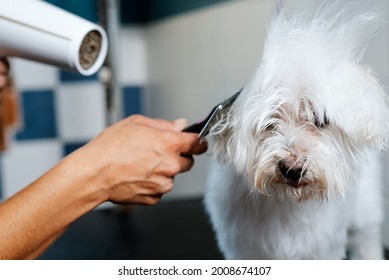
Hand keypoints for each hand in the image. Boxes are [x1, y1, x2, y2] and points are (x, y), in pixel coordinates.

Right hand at [78, 115, 206, 204]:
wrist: (93, 174)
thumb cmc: (110, 147)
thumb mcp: (136, 123)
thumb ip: (163, 125)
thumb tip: (179, 125)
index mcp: (169, 144)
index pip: (197, 143)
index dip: (198, 141)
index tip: (198, 142)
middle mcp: (170, 165)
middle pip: (188, 161)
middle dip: (178, 157)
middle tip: (158, 152)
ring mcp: (163, 184)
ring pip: (172, 176)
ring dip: (163, 171)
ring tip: (141, 165)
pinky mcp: (154, 197)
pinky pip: (160, 189)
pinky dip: (153, 184)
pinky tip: (137, 176)